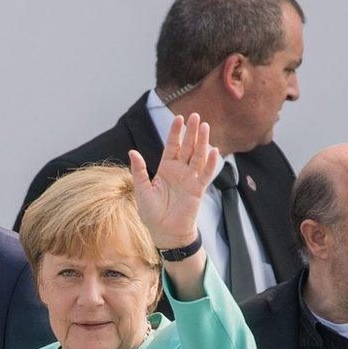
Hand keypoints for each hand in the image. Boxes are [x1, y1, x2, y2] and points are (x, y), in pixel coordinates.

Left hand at [129, 113, 218, 249]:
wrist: (165, 232)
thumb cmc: (152, 213)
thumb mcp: (142, 190)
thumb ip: (139, 171)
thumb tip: (132, 152)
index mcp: (165, 169)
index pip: (172, 146)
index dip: (175, 132)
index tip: (178, 118)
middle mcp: (179, 171)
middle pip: (188, 147)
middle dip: (192, 132)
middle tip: (196, 116)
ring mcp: (190, 179)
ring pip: (198, 156)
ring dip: (203, 142)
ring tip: (206, 127)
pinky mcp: (198, 189)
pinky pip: (206, 174)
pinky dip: (211, 163)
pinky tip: (215, 150)